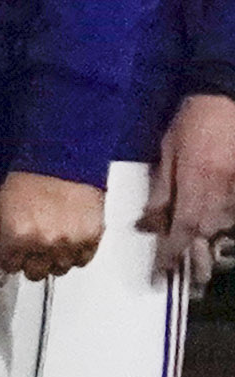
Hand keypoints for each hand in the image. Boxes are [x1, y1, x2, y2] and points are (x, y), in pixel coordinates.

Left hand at [0, 170, 105, 281]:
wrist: (62, 161)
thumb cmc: (30, 179)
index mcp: (18, 236)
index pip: (10, 266)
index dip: (11, 256)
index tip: (13, 250)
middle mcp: (45, 243)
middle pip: (35, 273)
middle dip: (31, 261)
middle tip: (33, 246)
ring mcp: (70, 243)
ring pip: (60, 270)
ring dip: (54, 259)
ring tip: (52, 240)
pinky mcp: (92, 238)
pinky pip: (82, 261)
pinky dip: (76, 253)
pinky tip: (69, 239)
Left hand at [145, 92, 234, 286]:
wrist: (226, 98)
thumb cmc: (191, 124)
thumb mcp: (167, 154)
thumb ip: (161, 192)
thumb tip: (148, 224)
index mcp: (195, 188)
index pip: (180, 233)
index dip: (170, 256)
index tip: (160, 276)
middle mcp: (220, 195)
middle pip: (207, 236)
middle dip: (195, 257)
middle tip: (188, 279)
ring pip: (224, 227)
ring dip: (212, 241)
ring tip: (203, 261)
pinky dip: (227, 222)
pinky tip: (220, 228)